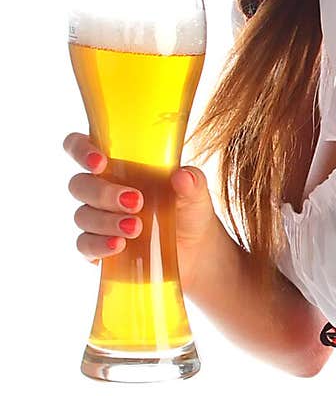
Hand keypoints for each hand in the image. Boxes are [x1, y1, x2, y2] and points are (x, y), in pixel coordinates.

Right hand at [64, 132, 217, 282]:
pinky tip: (118, 245)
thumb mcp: (195, 193)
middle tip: (135, 201)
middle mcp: (101, 189)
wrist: (196, 249)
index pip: (79, 146)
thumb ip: (192, 181)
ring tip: (136, 227)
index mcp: (116, 165)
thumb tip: (183, 176)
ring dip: (106, 221)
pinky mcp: (99, 248)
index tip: (100, 163)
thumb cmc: (188, 209)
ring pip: (82, 216)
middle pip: (79, 185)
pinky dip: (99, 246)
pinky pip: (85, 246)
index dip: (80, 150)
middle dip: (103, 193)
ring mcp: (98, 219)